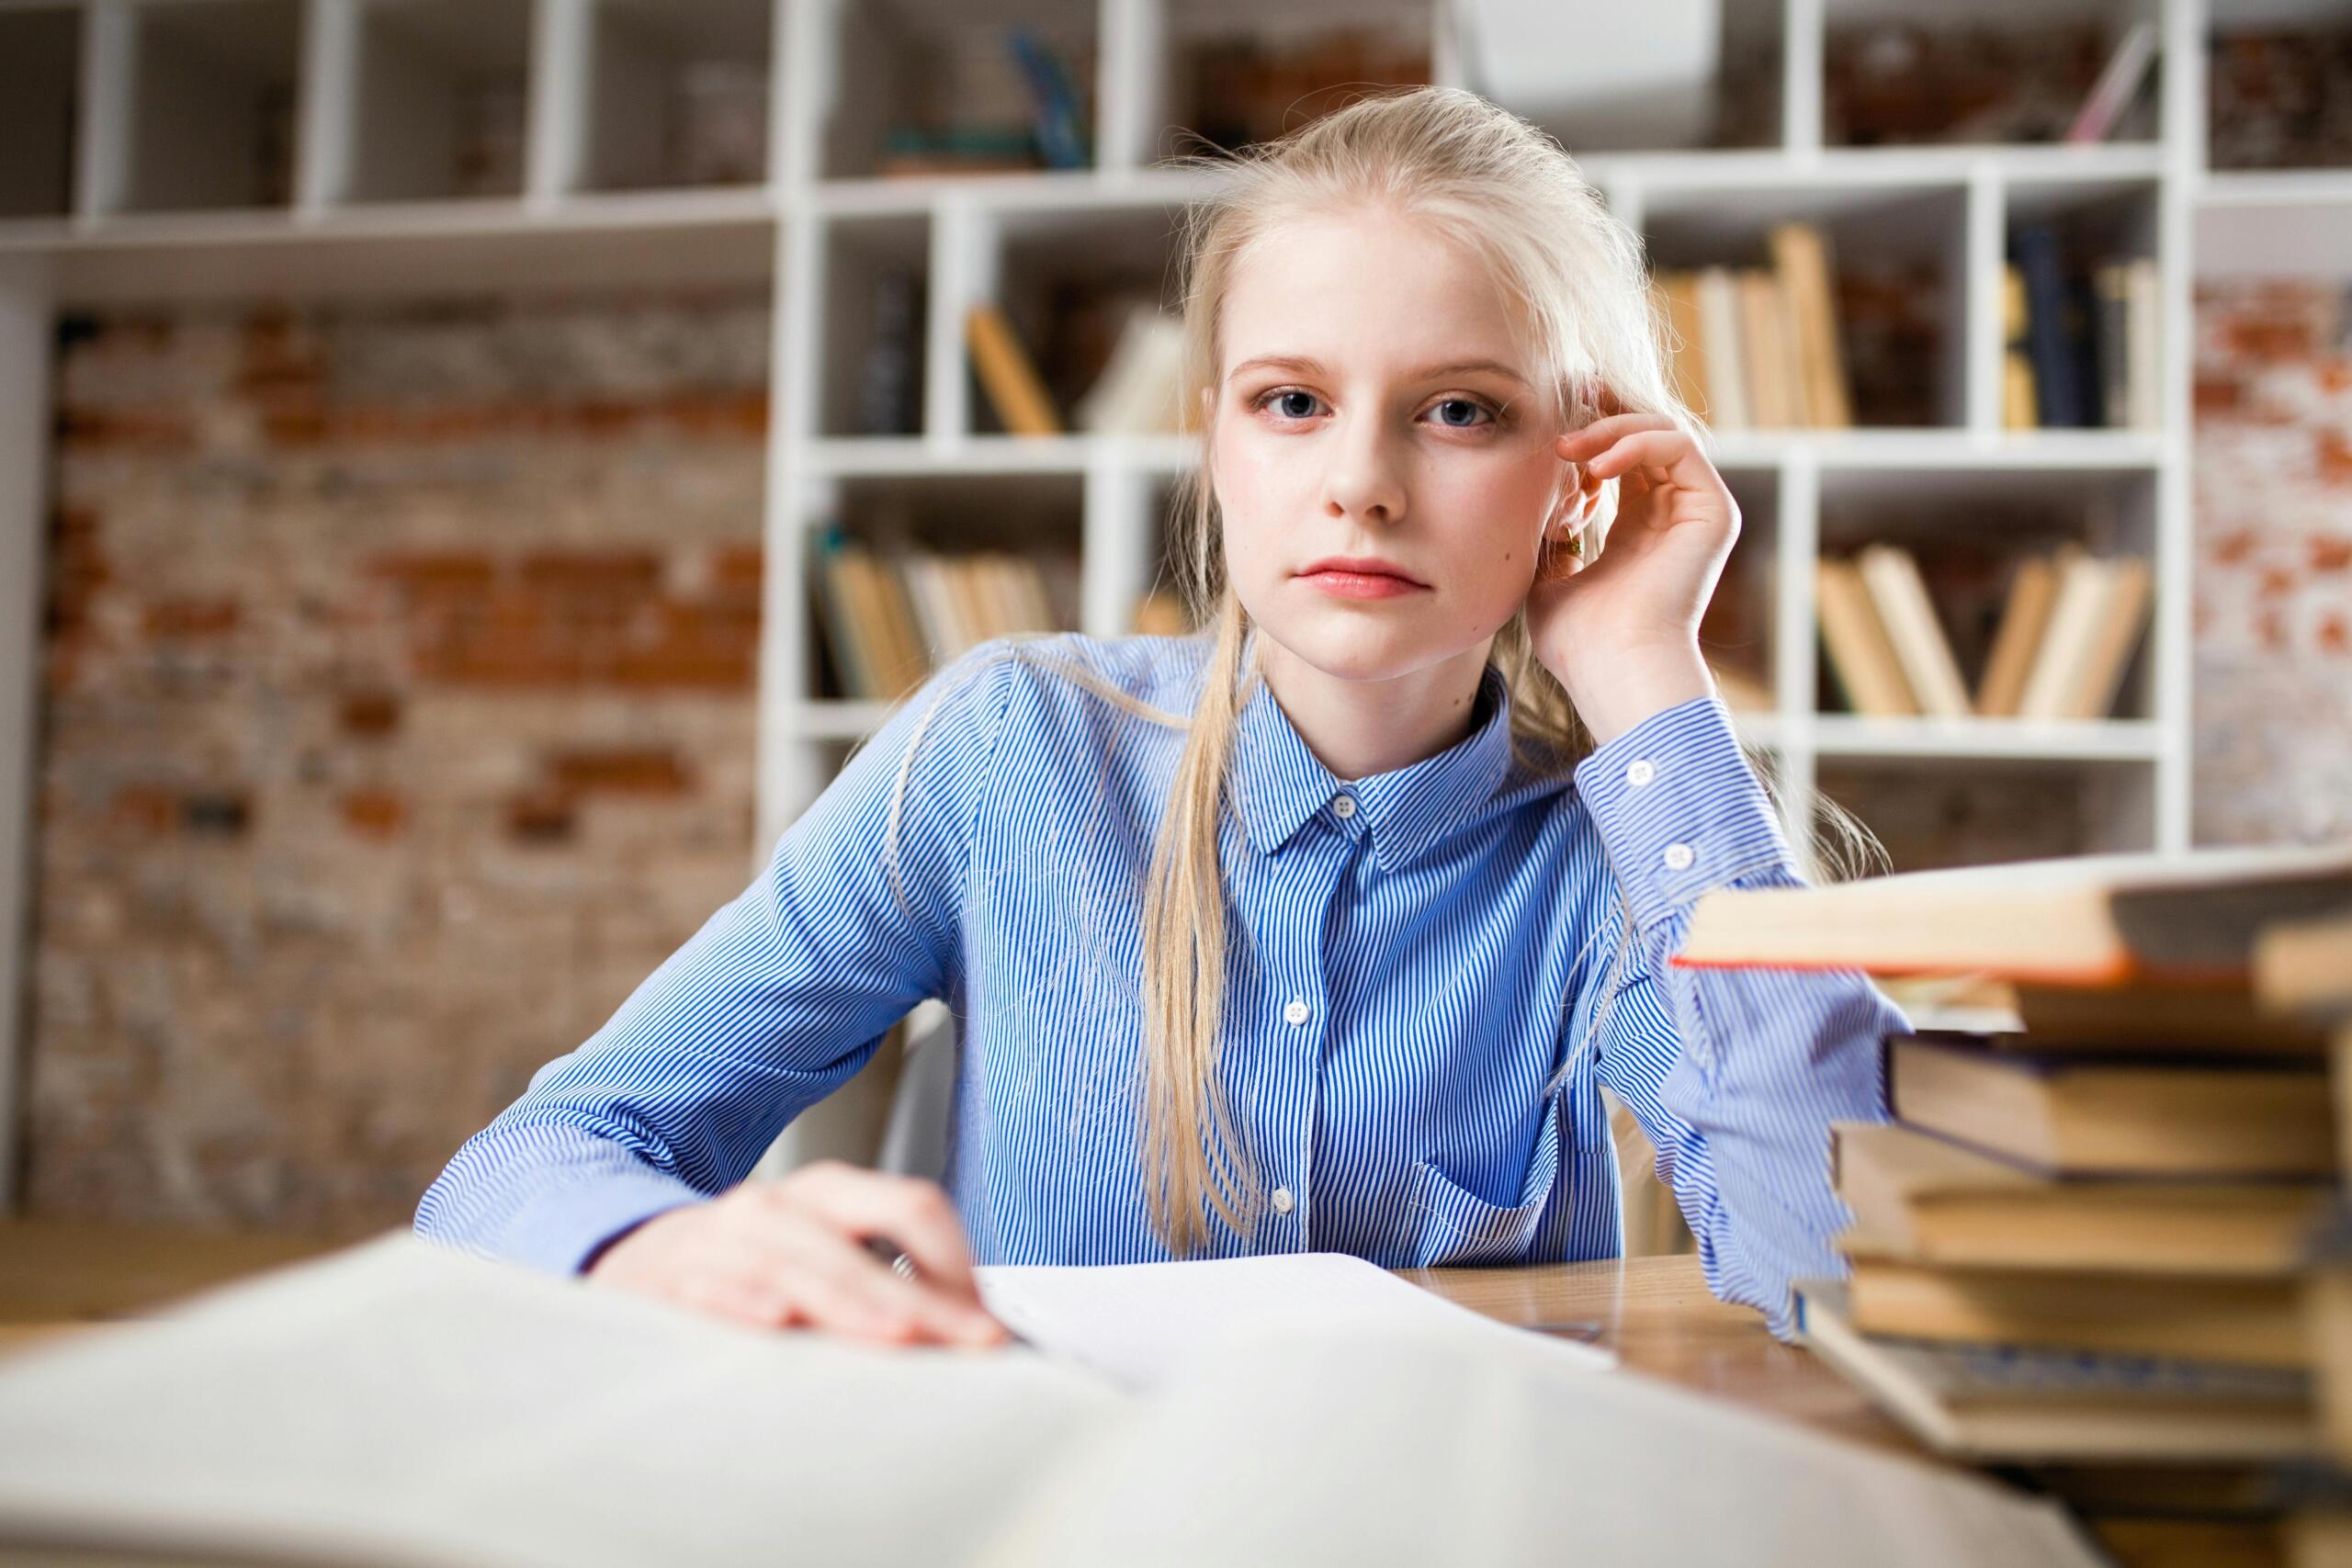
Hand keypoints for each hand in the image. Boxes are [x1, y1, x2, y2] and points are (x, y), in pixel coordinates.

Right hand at [584, 1160, 1012, 1348]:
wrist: (627, 1255)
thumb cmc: (744, 1266)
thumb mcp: (818, 1255)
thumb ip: (886, 1281)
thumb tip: (969, 1327)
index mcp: (825, 1195)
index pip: (910, 1206)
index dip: (956, 1261)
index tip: (985, 1318)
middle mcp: (775, 1207)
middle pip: (859, 1246)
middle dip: (922, 1299)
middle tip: (971, 1341)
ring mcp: (719, 1241)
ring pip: (793, 1264)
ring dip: (848, 1301)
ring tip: (896, 1333)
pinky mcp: (668, 1278)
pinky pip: (709, 1288)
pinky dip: (743, 1301)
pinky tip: (775, 1320)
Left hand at [1525, 394, 1738, 745]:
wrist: (1612, 667)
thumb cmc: (1578, 641)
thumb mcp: (1546, 577)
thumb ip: (1549, 536)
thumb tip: (1540, 507)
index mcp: (1637, 530)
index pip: (1620, 458)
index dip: (1586, 432)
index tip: (1545, 426)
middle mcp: (1671, 515)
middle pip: (1645, 434)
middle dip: (1602, 411)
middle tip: (1561, 402)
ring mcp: (1695, 512)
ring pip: (1661, 432)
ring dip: (1610, 428)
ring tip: (1567, 447)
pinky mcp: (1713, 511)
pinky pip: (1680, 446)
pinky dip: (1636, 443)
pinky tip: (1595, 465)